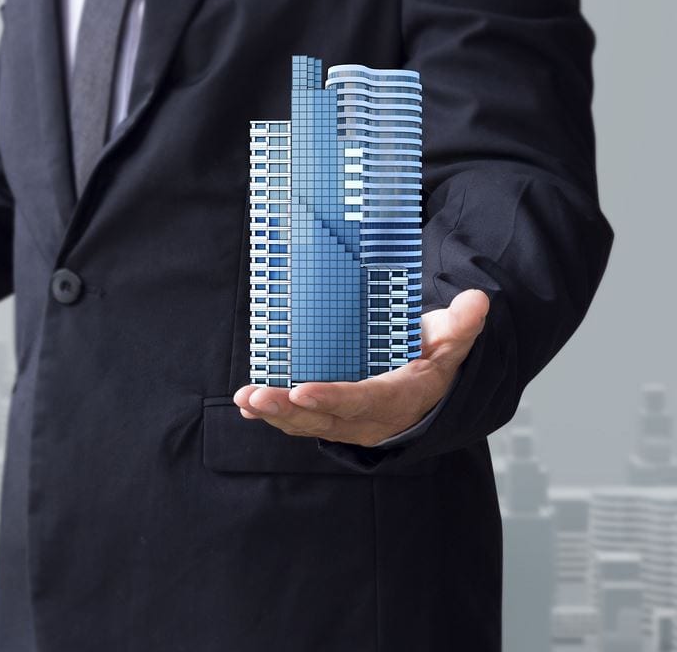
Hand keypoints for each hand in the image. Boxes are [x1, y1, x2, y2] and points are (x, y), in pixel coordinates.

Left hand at [232, 289, 489, 446]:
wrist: (430, 388)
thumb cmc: (434, 357)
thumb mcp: (452, 340)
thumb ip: (462, 323)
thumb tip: (477, 301)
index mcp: (401, 397)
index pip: (364, 401)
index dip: (333, 398)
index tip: (301, 390)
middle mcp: (372, 418)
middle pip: (326, 418)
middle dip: (289, 409)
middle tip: (257, 396)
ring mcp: (349, 423)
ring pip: (308, 423)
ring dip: (275, 414)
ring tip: (246, 399)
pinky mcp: (332, 420)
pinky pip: (301, 422)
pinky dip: (273, 415)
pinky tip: (247, 406)